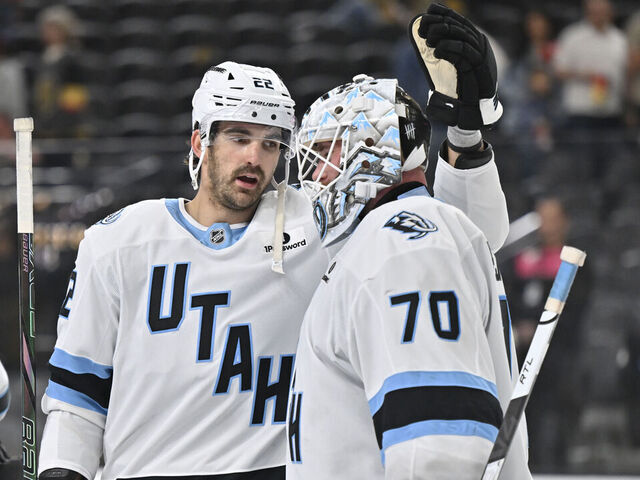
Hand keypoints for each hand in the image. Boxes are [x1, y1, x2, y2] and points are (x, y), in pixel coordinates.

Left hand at [409, 3, 501, 129]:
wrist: (472, 110)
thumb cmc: (458, 90)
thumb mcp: (447, 67)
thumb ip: (442, 52)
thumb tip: (426, 38)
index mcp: (472, 41)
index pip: (458, 21)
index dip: (443, 13)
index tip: (427, 12)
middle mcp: (479, 44)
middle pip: (459, 25)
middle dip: (439, 23)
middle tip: (423, 29)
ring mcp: (481, 54)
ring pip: (462, 35)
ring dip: (443, 34)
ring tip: (428, 41)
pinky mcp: (481, 65)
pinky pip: (465, 52)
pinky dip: (450, 48)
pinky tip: (437, 51)